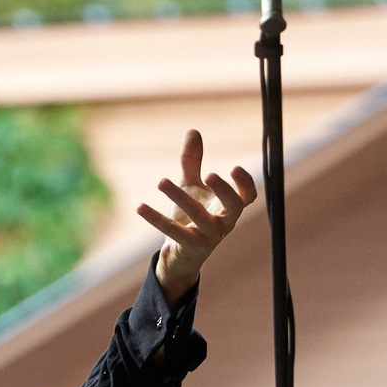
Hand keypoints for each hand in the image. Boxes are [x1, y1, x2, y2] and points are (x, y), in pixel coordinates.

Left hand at [139, 128, 257, 301]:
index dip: (245, 184)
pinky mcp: (190, 248)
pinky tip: (140, 207)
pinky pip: (174, 232)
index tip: (235, 167)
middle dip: (224, 190)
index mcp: (227, 208)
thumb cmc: (189, 217)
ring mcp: (209, 238)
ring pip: (199, 216)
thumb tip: (193, 131)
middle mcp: (224, 223)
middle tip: (210, 173)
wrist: (179, 255)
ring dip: (179, 197)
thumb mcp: (191, 187)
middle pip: (234, 207)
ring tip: (161, 181)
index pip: (247, 197)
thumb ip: (192, 162)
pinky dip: (156, 219)